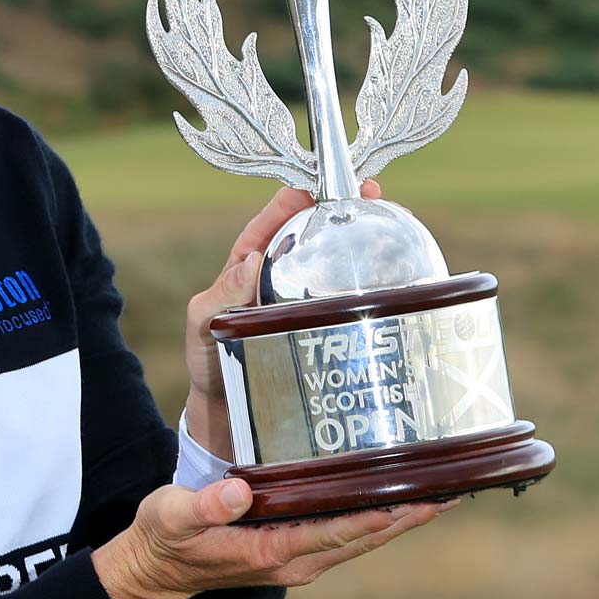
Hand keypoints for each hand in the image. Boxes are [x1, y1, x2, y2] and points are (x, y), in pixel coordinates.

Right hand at [91, 477, 454, 598]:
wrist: (154, 571)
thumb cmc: (163, 539)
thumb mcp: (172, 516)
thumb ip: (204, 505)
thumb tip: (238, 491)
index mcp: (272, 551)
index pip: (336, 531)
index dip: (376, 517)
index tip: (414, 500)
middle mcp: (294, 560)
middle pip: (363, 537)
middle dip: (407, 517)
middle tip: (453, 492)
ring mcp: (295, 558)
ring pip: (359, 538)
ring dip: (399, 519)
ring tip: (438, 495)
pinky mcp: (291, 550)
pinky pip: (344, 534)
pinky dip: (373, 519)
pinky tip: (389, 501)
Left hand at [181, 178, 381, 459]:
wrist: (230, 416)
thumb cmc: (209, 364)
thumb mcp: (205, 324)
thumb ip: (221, 296)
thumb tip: (249, 260)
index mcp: (246, 265)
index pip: (272, 221)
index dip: (295, 197)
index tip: (320, 182)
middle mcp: (278, 276)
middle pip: (311, 231)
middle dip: (340, 207)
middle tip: (372, 193)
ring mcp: (303, 300)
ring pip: (333, 261)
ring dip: (360, 239)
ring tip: (390, 221)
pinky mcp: (322, 325)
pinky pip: (346, 298)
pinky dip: (369, 285)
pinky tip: (394, 281)